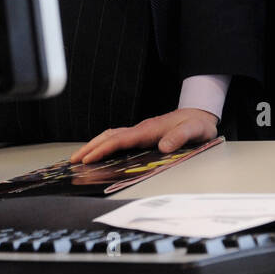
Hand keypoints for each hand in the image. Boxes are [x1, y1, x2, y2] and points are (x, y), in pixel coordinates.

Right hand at [70, 108, 219, 163]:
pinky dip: (105, 144)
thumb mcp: (194, 131)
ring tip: (80, 156)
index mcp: (149, 129)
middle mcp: (141, 129)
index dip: (103, 149)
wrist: (200, 113)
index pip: (120, 140)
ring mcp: (140, 130)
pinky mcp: (142, 134)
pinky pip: (118, 138)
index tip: (89, 159)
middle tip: (74, 160)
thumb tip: (163, 146)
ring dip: (95, 145)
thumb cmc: (197, 124)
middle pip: (109, 136)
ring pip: (111, 135)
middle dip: (91, 147)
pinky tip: (100, 151)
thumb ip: (180, 137)